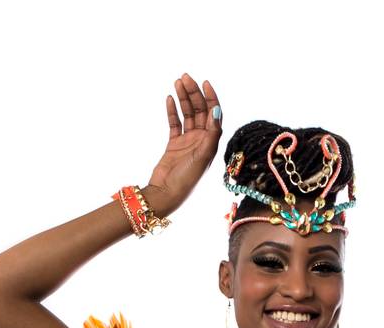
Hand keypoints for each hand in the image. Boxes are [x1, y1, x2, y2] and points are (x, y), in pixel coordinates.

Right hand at [147, 73, 223, 213]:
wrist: (167, 193)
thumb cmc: (187, 179)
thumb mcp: (203, 156)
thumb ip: (211, 133)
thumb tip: (216, 110)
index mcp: (211, 142)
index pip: (213, 114)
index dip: (211, 97)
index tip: (205, 82)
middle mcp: (201, 140)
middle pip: (199, 110)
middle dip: (193, 93)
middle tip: (185, 77)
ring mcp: (187, 141)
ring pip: (187, 114)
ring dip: (183, 98)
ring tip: (177, 83)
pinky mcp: (174, 144)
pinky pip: (174, 123)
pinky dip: (172, 110)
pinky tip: (169, 98)